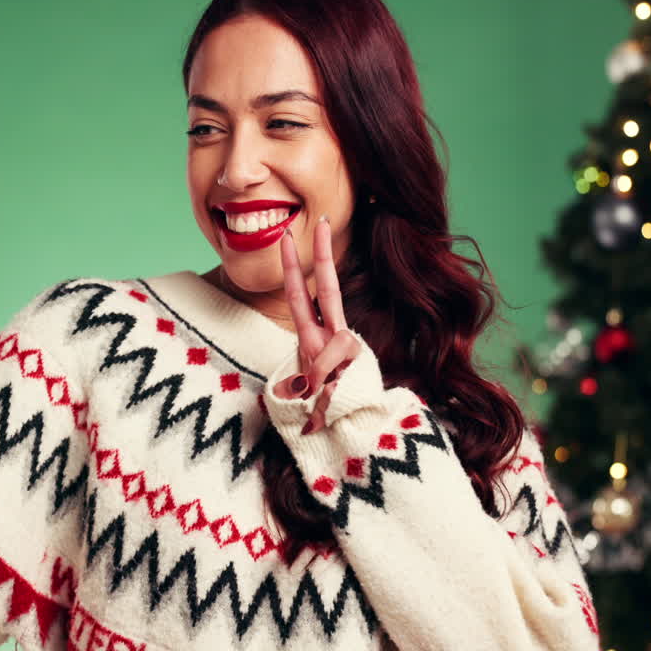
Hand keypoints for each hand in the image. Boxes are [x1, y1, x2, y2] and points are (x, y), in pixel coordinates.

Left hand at [272, 215, 360, 432]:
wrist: (360, 430)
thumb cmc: (330, 409)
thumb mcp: (308, 396)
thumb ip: (308, 392)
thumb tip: (308, 409)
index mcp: (315, 338)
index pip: (301, 296)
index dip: (293, 267)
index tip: (288, 237)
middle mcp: (333, 338)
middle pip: (329, 290)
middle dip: (323, 256)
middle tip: (320, 221)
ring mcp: (350, 352)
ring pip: (338, 346)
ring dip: (322, 376)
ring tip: (317, 394)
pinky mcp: (363, 369)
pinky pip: (338, 379)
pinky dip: (327, 398)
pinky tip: (325, 411)